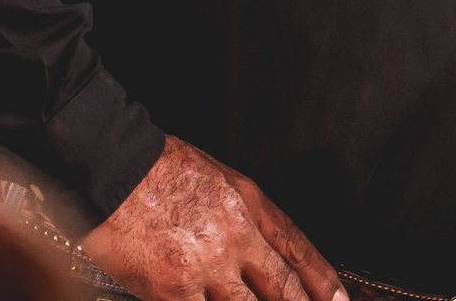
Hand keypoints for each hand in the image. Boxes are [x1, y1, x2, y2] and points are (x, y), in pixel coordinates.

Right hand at [81, 136, 345, 300]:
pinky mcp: (172, 289)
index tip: (337, 297)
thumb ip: (245, 214)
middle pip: (281, 284)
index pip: (296, 247)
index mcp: (251, 204)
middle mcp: (236, 237)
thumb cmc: (163, 168)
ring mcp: (206, 266)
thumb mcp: (222, 179)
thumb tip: (262, 247)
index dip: (320, 277)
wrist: (118, 170)